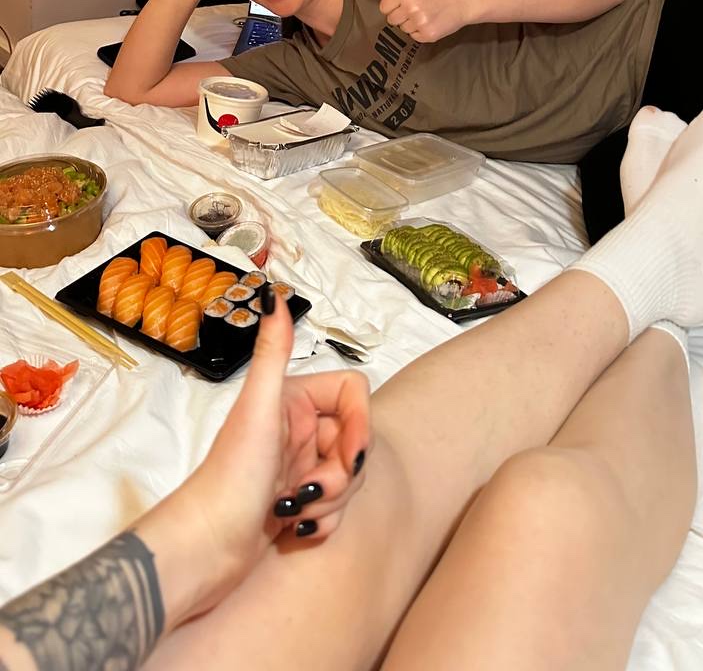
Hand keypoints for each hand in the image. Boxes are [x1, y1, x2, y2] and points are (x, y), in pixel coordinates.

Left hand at [179, 296, 370, 609]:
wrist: (206, 547)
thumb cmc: (232, 475)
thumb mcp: (257, 409)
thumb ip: (273, 352)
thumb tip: (273, 292)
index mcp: (294, 398)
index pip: (354, 393)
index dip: (360, 424)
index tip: (349, 454)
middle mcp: (299, 427)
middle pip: (355, 439)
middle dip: (342, 473)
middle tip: (312, 490)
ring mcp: (300, 465)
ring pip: (349, 476)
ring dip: (332, 500)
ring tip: (295, 511)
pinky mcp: (298, 501)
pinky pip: (336, 507)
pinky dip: (323, 523)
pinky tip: (295, 530)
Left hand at [378, 0, 470, 41]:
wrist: (463, 2)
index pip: (384, 7)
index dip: (392, 5)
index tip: (403, 2)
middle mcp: (411, 9)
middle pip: (392, 20)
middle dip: (401, 15)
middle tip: (415, 9)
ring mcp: (420, 23)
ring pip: (403, 29)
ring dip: (411, 24)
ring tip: (424, 14)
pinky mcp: (428, 35)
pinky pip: (414, 37)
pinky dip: (420, 33)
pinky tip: (430, 22)